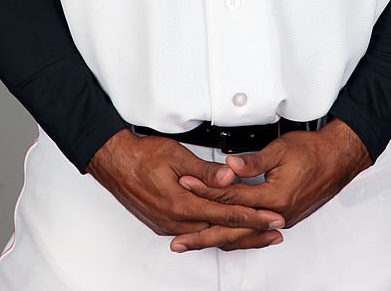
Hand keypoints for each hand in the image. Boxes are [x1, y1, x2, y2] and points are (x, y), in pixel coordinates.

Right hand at [86, 128, 285, 246]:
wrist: (116, 163)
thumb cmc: (143, 156)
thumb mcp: (177, 155)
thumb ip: (205, 170)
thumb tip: (229, 177)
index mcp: (180, 204)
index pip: (225, 214)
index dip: (252, 217)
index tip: (271, 217)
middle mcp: (175, 221)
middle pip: (221, 232)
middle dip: (252, 232)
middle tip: (275, 231)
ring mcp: (169, 226)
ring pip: (209, 235)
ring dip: (235, 235)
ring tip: (259, 234)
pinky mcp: (165, 225)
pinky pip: (196, 233)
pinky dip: (215, 233)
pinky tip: (226, 233)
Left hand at [171, 118, 371, 252]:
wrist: (338, 159)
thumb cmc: (313, 152)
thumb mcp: (280, 149)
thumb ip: (252, 160)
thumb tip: (229, 164)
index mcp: (274, 198)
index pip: (232, 196)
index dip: (206, 189)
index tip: (187, 185)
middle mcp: (277, 216)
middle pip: (233, 230)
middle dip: (203, 236)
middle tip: (179, 241)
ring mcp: (281, 221)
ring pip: (243, 236)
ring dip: (216, 239)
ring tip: (193, 244)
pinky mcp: (283, 220)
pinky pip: (254, 234)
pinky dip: (235, 237)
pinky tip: (224, 237)